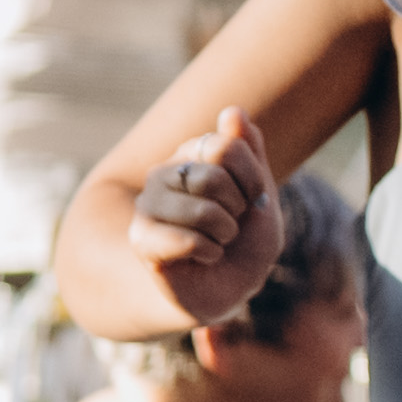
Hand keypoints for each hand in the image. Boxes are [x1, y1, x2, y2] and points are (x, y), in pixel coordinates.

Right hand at [127, 103, 285, 330]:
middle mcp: (162, 175)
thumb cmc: (242, 243)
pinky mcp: (142, 239)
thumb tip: (232, 110)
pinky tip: (202, 258)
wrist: (221, 291)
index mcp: (190, 157)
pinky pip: (188, 239)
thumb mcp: (260, 195)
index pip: (224, 145)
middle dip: (237, 208)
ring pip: (203, 209)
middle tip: (230, 225)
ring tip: (216, 242)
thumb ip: (248, 152)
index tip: (250, 200)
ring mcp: (147, 206)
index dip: (250, 178)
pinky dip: (209, 254)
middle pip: (212, 175)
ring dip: (224, 234)